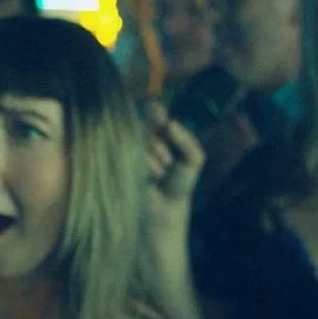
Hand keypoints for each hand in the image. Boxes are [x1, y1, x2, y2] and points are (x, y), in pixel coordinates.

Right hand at [143, 102, 205, 216]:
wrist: (166, 207)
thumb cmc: (179, 182)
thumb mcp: (193, 159)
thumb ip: (188, 140)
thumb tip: (170, 123)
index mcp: (161, 133)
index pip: (155, 112)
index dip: (156, 111)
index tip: (157, 113)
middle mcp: (144, 138)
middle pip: (147, 128)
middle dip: (160, 146)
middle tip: (168, 163)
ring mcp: (132, 150)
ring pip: (142, 142)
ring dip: (155, 159)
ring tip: (160, 174)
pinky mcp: (123, 163)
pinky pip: (136, 156)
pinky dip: (148, 167)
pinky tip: (150, 179)